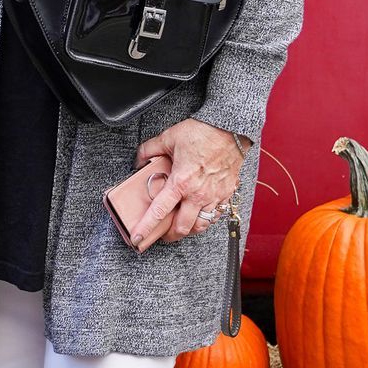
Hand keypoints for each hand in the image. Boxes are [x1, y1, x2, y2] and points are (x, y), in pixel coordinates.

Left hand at [128, 120, 246, 246]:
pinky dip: (207, 219)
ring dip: (189, 230)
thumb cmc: (202, 132)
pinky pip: (217, 215)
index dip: (146, 227)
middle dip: (170, 236)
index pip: (159, 212)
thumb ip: (149, 150)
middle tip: (162, 235)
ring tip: (181, 227)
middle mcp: (198, 194)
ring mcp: (214, 196)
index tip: (137, 238)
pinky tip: (200, 214)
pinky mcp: (227, 193)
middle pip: (182, 228)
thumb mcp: (168, 137)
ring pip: (201, 226)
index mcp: (180, 182)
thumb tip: (139, 160)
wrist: (229, 129)